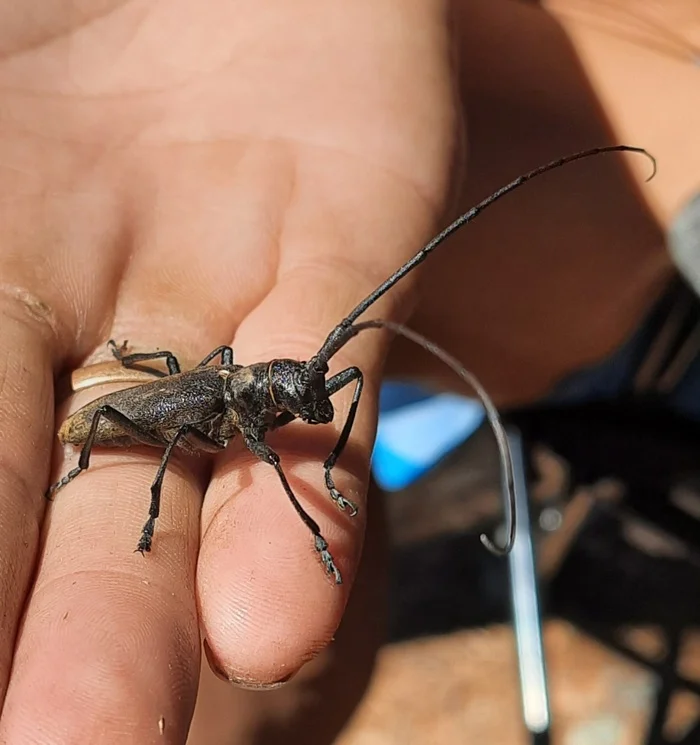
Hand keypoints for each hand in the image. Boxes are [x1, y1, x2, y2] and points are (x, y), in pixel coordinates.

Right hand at [0, 1, 455, 740]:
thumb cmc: (50, 18)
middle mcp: (112, 321)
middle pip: (82, 506)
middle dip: (64, 642)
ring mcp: (232, 292)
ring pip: (210, 474)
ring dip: (173, 613)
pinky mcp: (348, 245)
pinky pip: (321, 365)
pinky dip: (301, 484)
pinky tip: (278, 621)